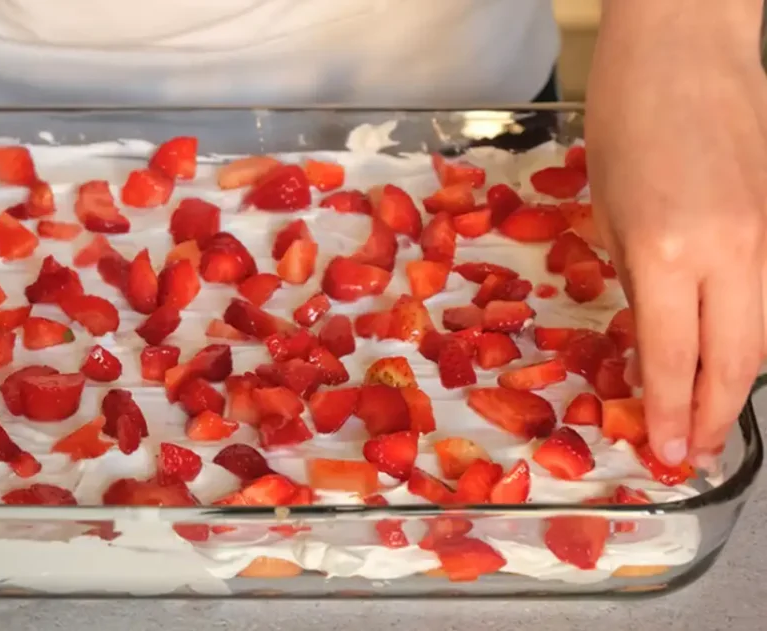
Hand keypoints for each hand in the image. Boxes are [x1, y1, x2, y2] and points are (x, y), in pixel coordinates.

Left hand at [587, 1, 765, 468]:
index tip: (662, 452)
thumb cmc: (628, 118)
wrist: (687, 45)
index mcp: (669, 252)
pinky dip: (746, 335)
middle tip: (691, 452)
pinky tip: (725, 355)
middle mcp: (733, 253)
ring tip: (706, 419)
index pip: (675, 360)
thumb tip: (648, 339)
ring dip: (735, 384)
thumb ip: (633, 280)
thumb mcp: (607, 211)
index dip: (668, 415)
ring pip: (762, 334)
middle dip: (714, 417)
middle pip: (737, 362)